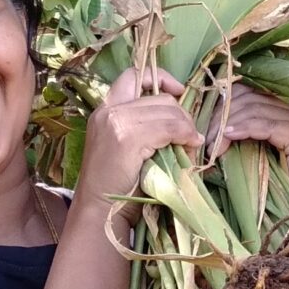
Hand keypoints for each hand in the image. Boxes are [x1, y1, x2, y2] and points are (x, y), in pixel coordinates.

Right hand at [76, 67, 200, 208]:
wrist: (99, 213)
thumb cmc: (116, 187)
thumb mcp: (126, 148)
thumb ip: (145, 127)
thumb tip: (182, 120)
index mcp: (105, 109)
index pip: (133, 75)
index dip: (160, 78)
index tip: (177, 92)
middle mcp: (108, 110)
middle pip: (158, 95)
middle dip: (181, 112)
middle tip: (189, 135)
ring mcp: (115, 122)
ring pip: (167, 109)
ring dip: (186, 126)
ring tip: (190, 144)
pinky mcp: (127, 137)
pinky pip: (169, 126)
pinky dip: (185, 135)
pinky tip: (188, 147)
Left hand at [210, 84, 288, 189]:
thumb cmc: (270, 186)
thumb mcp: (247, 151)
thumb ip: (236, 130)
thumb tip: (206, 121)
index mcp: (284, 111)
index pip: (249, 93)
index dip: (223, 104)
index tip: (205, 126)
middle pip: (250, 99)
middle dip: (222, 117)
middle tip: (206, 140)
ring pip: (255, 110)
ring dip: (228, 126)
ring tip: (213, 146)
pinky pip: (267, 125)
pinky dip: (244, 129)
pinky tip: (228, 137)